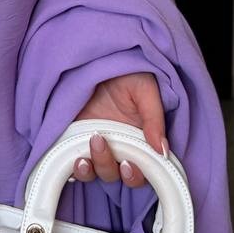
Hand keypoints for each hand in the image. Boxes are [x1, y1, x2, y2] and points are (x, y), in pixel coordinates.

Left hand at [69, 71, 166, 188]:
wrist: (96, 57)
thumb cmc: (126, 71)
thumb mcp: (144, 89)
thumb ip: (154, 119)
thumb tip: (162, 151)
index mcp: (139, 139)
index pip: (142, 171)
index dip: (136, 175)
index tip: (129, 163)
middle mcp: (118, 146)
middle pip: (115, 175)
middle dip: (108, 166)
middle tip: (100, 142)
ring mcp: (95, 144)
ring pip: (94, 172)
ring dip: (89, 169)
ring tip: (83, 155)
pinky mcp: (73, 139)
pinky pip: (71, 163)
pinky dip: (71, 168)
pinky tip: (71, 158)